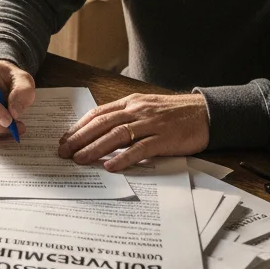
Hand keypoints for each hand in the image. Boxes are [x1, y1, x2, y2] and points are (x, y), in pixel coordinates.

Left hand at [57, 92, 209, 171]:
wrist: (206, 113)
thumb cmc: (173, 113)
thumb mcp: (146, 107)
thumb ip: (126, 116)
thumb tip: (101, 132)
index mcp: (130, 102)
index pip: (98, 113)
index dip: (79, 126)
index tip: (65, 138)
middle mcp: (137, 110)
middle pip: (102, 124)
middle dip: (80, 138)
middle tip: (64, 152)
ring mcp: (150, 124)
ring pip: (116, 135)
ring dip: (95, 148)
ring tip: (79, 159)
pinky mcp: (164, 138)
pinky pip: (140, 149)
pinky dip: (123, 157)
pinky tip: (110, 166)